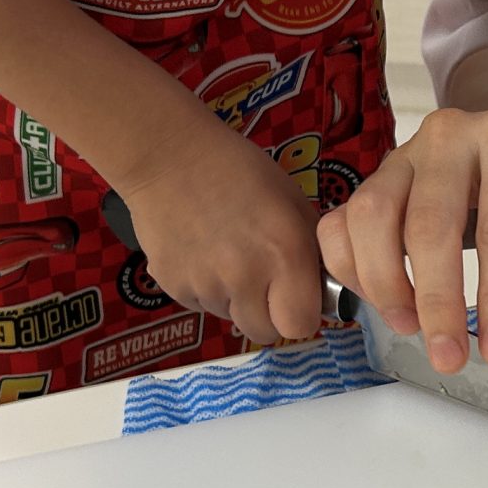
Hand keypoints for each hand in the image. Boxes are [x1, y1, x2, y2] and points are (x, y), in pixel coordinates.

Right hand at [116, 109, 323, 346]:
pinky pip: (199, 304)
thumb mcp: (292, 201)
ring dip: (235, 299)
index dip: (301, 314)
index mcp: (285, 254)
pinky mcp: (173, 286)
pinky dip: (204, 288)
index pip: (300, 325)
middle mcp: (246, 277)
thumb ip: (309, 250)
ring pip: (231, 318)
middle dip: (269, 316)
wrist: (169, 155)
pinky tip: (201, 251)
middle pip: (265, 333)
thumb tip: (318, 287)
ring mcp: (206, 285)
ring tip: (226, 255)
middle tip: (263, 285)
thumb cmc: (239, 170)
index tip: (296, 299)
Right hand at [317, 105, 487, 371]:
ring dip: (386, 285)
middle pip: (430, 224)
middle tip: (448, 357)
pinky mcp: (369, 176)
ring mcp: (403, 153)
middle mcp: (451, 134)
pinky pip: (339, 224)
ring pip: (372, 218)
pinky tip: (382, 302)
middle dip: (437, 301)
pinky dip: (351, 271)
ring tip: (410, 327)